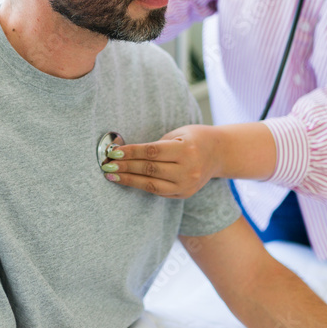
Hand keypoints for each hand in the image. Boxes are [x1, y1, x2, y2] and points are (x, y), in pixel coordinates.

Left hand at [101, 125, 220, 197]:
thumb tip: (126, 152)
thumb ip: (156, 144)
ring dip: (129, 180)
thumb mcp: (179, 133)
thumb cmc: (195, 138)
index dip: (131, 152)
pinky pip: (158, 191)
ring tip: (111, 175)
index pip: (152, 152)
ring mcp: (187, 185)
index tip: (114, 152)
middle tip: (106, 164)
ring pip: (151, 184)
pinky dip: (141, 185)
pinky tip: (127, 181)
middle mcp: (188, 169)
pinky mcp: (184, 194)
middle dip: (125, 167)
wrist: (220, 153)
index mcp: (187, 149)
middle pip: (149, 169)